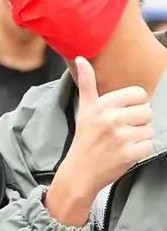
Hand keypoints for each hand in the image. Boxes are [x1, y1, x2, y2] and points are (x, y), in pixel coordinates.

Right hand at [45, 56, 153, 225]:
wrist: (80, 171)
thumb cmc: (85, 139)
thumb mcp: (84, 108)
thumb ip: (87, 82)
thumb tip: (81, 58)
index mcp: (103, 105)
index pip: (138, 94)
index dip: (136, 104)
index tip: (126, 113)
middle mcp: (112, 119)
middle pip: (147, 112)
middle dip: (140, 121)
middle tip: (125, 129)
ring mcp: (120, 137)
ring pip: (149, 129)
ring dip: (141, 137)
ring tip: (125, 141)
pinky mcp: (128, 154)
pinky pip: (148, 145)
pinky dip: (141, 150)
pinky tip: (128, 151)